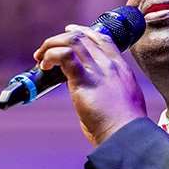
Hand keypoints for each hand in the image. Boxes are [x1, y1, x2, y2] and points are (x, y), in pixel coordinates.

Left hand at [33, 23, 146, 145]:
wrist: (127, 136)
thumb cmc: (124, 128)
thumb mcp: (123, 102)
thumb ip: (110, 93)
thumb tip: (93, 99)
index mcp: (121, 70)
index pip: (102, 39)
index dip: (84, 31)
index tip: (69, 31)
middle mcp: (110, 65)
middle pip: (83, 36)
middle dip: (60, 39)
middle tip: (45, 50)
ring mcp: (99, 70)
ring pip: (72, 41)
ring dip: (51, 45)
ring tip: (41, 57)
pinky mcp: (85, 80)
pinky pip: (65, 56)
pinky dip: (51, 56)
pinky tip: (44, 66)